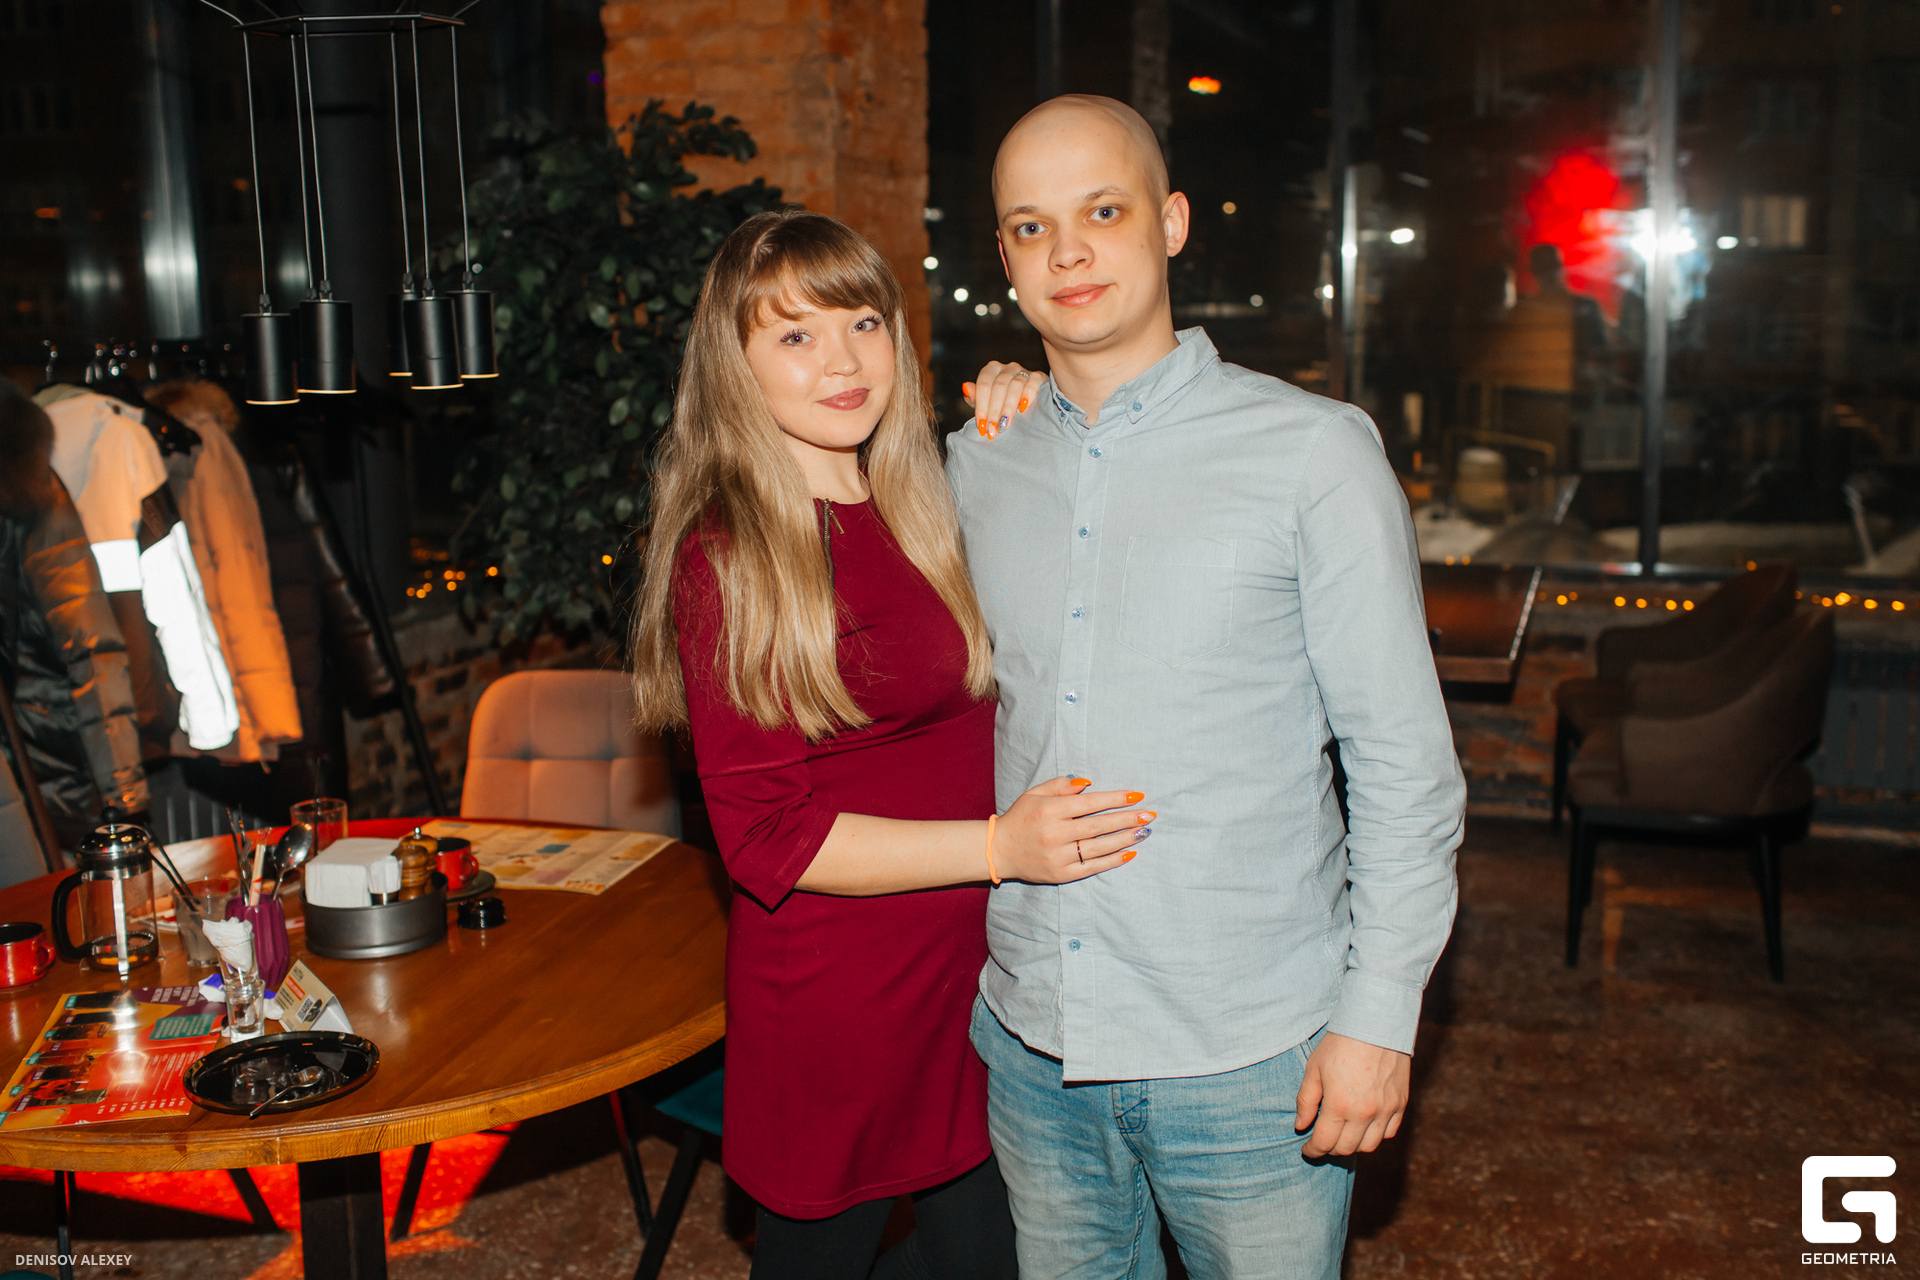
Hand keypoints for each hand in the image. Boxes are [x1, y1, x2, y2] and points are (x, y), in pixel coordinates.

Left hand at [961, 361, 1048, 439]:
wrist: (1025, 404)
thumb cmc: (1000, 402)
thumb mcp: (985, 402)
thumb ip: (974, 396)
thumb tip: (965, 388)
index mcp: (991, 370)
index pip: (983, 384)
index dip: (982, 406)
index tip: (981, 425)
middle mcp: (1007, 367)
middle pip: (999, 386)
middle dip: (994, 410)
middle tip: (992, 429)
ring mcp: (1023, 370)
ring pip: (1015, 385)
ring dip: (1008, 407)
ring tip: (1005, 425)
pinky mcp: (1038, 376)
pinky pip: (1033, 381)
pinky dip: (1028, 394)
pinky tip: (1023, 408)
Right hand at [993, 776, 1152, 883]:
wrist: (999, 850)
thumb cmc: (1021, 818)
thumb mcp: (1034, 794)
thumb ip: (1060, 786)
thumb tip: (1088, 784)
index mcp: (1049, 810)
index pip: (1090, 803)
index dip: (1115, 799)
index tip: (1136, 795)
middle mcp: (1054, 833)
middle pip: (1099, 826)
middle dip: (1127, 819)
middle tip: (1149, 815)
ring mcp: (1058, 856)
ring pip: (1099, 847)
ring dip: (1125, 839)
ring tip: (1144, 831)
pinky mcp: (1060, 874)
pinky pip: (1092, 867)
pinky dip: (1112, 860)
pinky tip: (1129, 852)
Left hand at [1294, 1032, 1410, 1157]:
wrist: (1375, 1023)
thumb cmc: (1340, 1043)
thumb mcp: (1314, 1068)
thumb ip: (1306, 1100)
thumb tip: (1301, 1126)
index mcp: (1340, 1105)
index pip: (1325, 1142)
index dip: (1313, 1150)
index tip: (1307, 1150)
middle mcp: (1365, 1113)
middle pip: (1346, 1148)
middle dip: (1330, 1149)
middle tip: (1323, 1141)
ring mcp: (1386, 1110)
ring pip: (1369, 1146)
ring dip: (1353, 1145)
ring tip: (1343, 1135)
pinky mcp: (1401, 1103)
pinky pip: (1389, 1132)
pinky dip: (1376, 1135)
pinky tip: (1364, 1126)